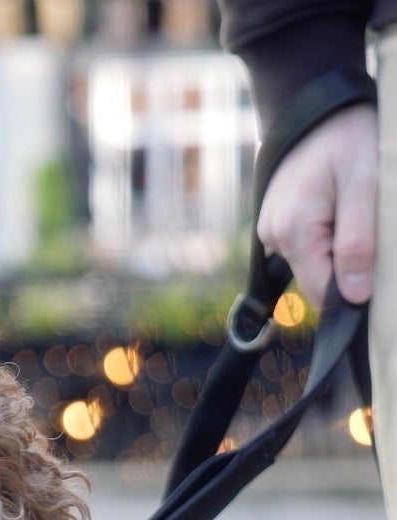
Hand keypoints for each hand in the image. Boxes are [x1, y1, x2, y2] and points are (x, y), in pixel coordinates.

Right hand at [257, 102, 377, 306]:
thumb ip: (357, 242)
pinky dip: (325, 236)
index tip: (375, 265)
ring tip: (349, 207)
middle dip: (346, 265)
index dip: (353, 290)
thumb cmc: (346, 134)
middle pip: (317, 281)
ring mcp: (270, 230)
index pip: (323, 293)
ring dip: (336, 249)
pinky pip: (305, 247)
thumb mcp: (364, 184)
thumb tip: (354, 295)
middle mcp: (274, 236)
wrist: (314, 98)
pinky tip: (335, 206)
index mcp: (294, 230)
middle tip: (366, 221)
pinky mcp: (275, 222)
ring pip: (312, 264)